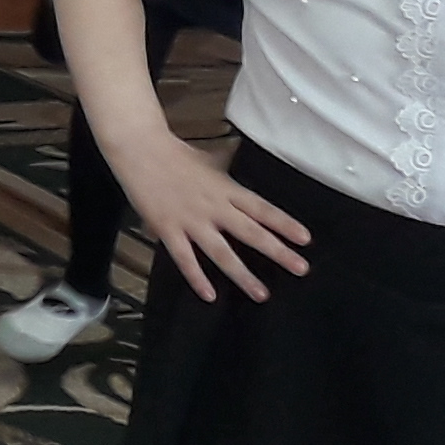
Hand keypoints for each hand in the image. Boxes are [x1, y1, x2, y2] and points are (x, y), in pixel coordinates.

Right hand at [107, 129, 309, 303]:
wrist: (139, 149)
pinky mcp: (168, 229)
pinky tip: (209, 295)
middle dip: (277, 252)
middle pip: (251, 233)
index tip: (305, 239)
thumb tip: (243, 171)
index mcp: (225, 188)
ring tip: (261, 294)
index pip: (261, 208)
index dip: (284, 223)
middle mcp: (214, 207)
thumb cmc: (174, 153)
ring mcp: (191, 220)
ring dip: (243, 275)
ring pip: (222, 253)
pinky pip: (185, 258)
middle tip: (300, 269)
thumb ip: (227, 173)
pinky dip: (196, 278)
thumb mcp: (209, 160)